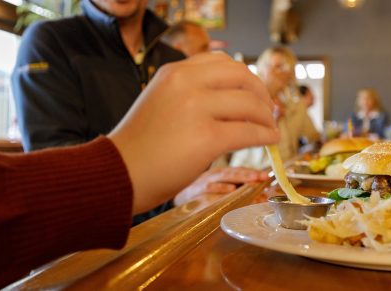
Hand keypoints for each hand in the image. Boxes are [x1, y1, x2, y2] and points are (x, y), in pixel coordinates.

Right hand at [108, 53, 279, 213]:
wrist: (119, 173)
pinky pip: (250, 132)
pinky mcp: (207, 138)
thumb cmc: (141, 145)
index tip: (255, 92)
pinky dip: (266, 136)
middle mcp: (186, 83)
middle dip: (262, 94)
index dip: (246, 77)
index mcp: (174, 72)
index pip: (223, 62)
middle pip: (242, 77)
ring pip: (250, 104)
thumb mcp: (161, 101)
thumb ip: (191, 93)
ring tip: (271, 130)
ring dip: (267, 118)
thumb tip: (234, 97)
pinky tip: (270, 141)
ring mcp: (196, 109)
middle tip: (269, 111)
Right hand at [174, 167, 269, 205]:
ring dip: (240, 177)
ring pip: (224, 176)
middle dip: (250, 173)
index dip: (253, 172)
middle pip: (234, 171)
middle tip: (263, 177)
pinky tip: (230, 189)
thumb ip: (237, 191)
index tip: (266, 176)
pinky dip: (220, 188)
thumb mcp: (218, 189)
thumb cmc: (200, 194)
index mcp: (221, 173)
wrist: (176, 198)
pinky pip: (210, 188)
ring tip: (253, 180)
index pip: (239, 170)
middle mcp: (214, 174)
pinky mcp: (196, 190)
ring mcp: (205, 180)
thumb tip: (261, 198)